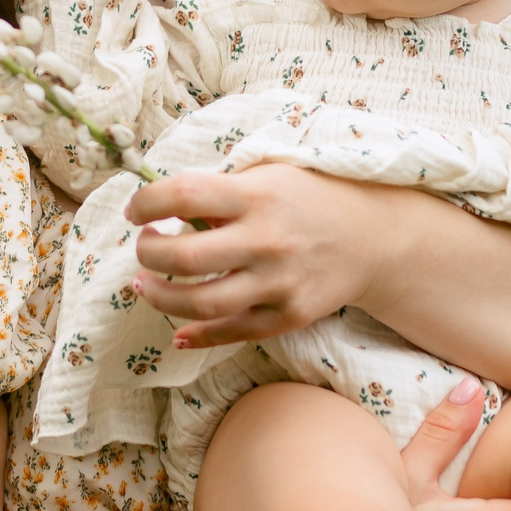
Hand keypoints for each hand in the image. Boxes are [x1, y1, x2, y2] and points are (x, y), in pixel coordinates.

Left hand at [123, 169, 388, 348]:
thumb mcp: (269, 175)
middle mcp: (266, 239)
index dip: (147, 202)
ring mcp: (279, 282)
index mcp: (257, 195)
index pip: (185, 195)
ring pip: (202, 303)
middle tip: (143, 245)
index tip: (136, 210)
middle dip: (148, 253)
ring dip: (160, 297)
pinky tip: (179, 330)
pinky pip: (233, 332)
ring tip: (144, 285)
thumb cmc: (310, 198)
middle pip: (185, 256)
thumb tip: (165, 211)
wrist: (374, 237)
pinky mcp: (289, 314)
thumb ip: (222, 191)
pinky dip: (199, 336)